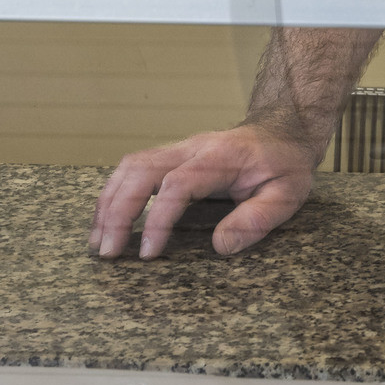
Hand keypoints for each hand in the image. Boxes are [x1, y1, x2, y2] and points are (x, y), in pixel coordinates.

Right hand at [89, 125, 316, 260]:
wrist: (282, 131)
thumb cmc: (284, 165)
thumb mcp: (287, 194)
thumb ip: (256, 220)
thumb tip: (219, 246)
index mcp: (221, 157)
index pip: (178, 184)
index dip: (158, 218)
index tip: (148, 253)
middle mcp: (192, 147)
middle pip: (140, 170)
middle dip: (117, 212)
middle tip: (107, 251)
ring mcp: (178, 148)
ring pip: (129, 167)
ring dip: (108, 203)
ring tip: (97, 241)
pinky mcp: (170, 155)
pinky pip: (132, 169)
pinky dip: (113, 194)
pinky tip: (105, 221)